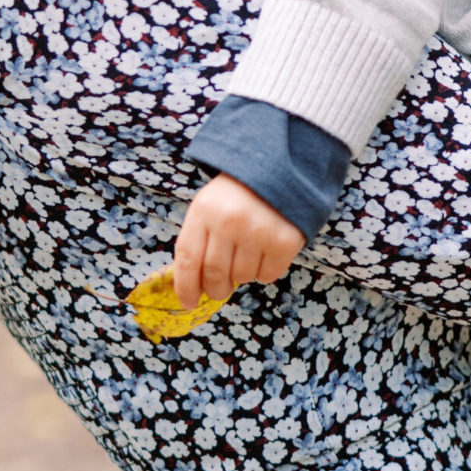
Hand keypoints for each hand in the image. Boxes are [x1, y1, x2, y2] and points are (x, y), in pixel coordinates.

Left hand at [173, 175, 303, 307]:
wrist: (278, 168)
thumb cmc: (237, 195)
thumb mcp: (208, 206)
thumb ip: (198, 241)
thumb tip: (194, 286)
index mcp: (204, 211)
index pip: (188, 260)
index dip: (186, 287)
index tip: (189, 303)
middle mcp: (229, 221)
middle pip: (215, 275)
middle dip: (215, 289)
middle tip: (220, 289)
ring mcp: (258, 231)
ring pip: (242, 277)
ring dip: (242, 274)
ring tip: (247, 253)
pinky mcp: (284, 240)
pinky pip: (268, 275)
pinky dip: (264, 271)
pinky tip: (265, 251)